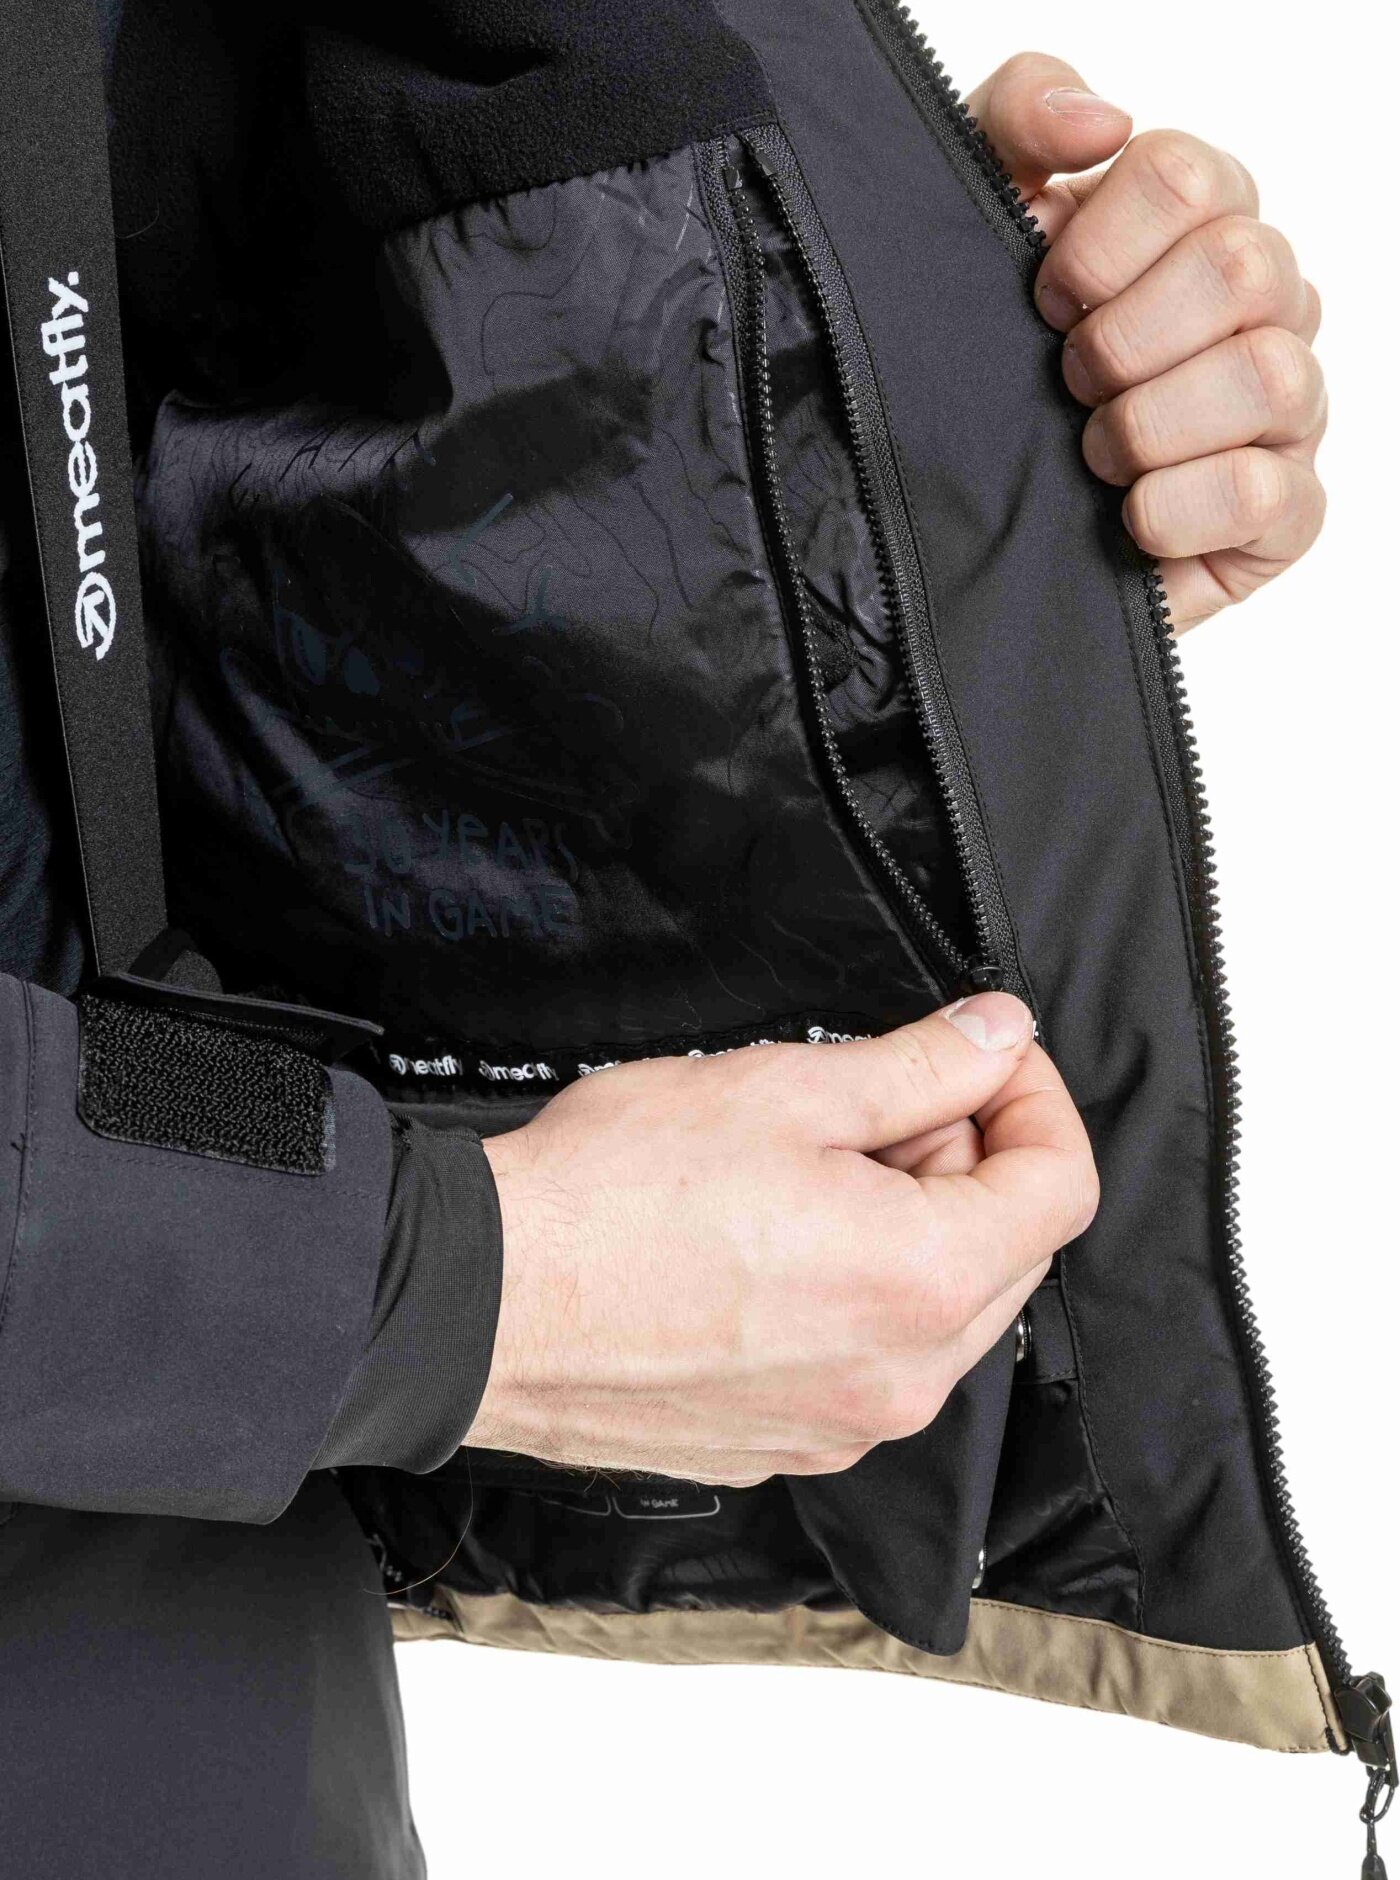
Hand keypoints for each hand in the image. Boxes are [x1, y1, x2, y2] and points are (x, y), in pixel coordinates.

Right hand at [467, 993, 1096, 1484]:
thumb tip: (1000, 1038)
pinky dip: (855, 1291)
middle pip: (1010, 1251)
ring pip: (939, 1309)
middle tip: (874, 1101)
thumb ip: (923, 1065)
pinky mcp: (785, 1446)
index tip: (984, 1057)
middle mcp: (904, 1380)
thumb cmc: (616, 1195)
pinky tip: (770, 1241)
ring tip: (806, 1168)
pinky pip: (869, 1360)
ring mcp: (844, 1428)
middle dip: (968, 1158)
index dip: (1035, 1097)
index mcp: (925, 1283)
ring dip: (910, 1225)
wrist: (485, 1304)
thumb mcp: (785, 1089)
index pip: (1063, 1185)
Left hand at [967, 54, 1325, 630]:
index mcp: (1200, 225)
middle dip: (1122, 338)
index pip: (1188, 178)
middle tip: (1069, 382)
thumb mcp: (977, 216)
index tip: (1044, 302)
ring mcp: (1286, 410)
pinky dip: (1177, 506)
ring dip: (1150, 423)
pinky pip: (1267, 494)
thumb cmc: (994, 363)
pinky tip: (1130, 515)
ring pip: (1269, 375)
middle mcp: (1263, 307)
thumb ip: (1019, 118)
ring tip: (1095, 454)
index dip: (1096, 248)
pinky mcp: (1283, 515)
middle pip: (1241, 267)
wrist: (976, 519)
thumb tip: (1099, 122)